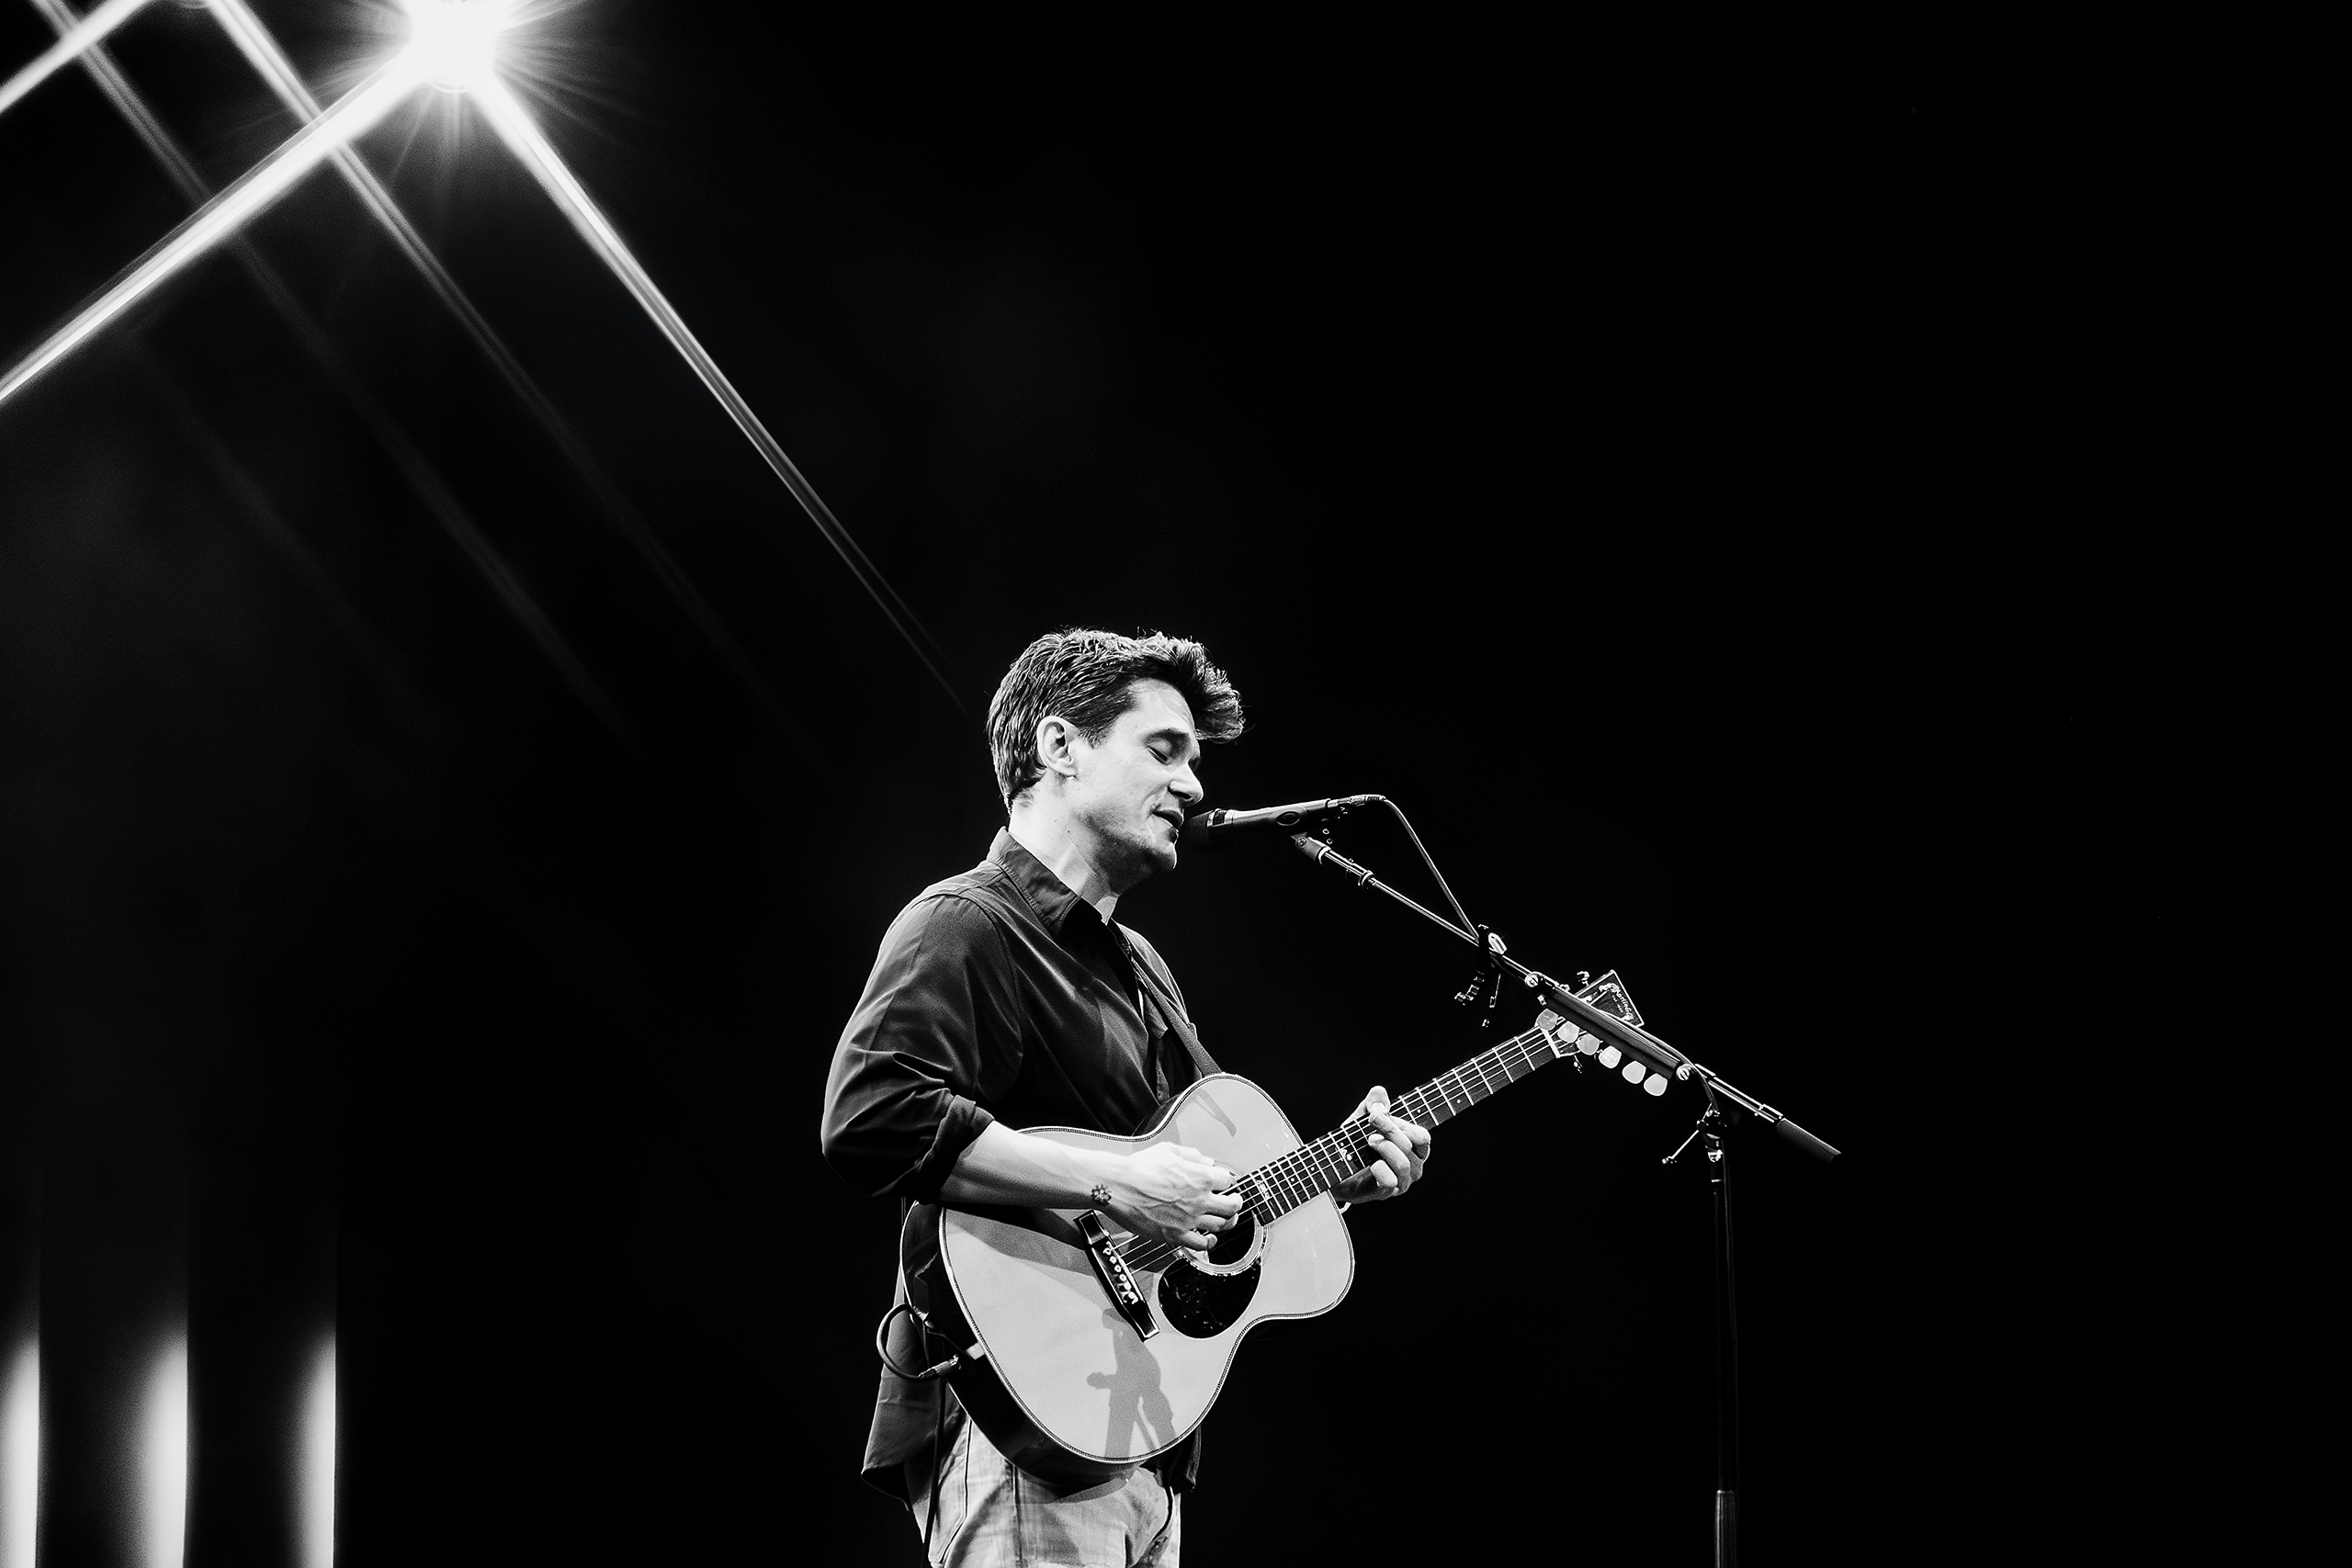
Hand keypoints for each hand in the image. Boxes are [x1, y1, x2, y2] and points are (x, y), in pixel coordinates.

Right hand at [1107, 1142, 1241, 1252]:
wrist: (1118, 1186)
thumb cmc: (1138, 1168)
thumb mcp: (1168, 1150)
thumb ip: (1191, 1155)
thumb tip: (1206, 1161)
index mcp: (1200, 1177)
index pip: (1227, 1180)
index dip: (1226, 1180)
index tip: (1223, 1182)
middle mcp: (1199, 1200)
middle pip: (1232, 1206)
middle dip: (1236, 1203)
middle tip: (1235, 1202)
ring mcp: (1189, 1219)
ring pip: (1220, 1225)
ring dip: (1226, 1222)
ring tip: (1225, 1220)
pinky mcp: (1176, 1235)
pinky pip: (1201, 1244)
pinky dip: (1209, 1242)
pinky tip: (1210, 1239)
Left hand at [1332, 1086, 1429, 1206]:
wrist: (1336, 1168)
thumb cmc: (1356, 1143)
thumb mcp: (1363, 1119)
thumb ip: (1373, 1104)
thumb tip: (1378, 1092)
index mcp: (1414, 1149)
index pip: (1422, 1137)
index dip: (1402, 1124)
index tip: (1379, 1115)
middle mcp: (1413, 1167)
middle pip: (1410, 1146)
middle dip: (1389, 1129)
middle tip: (1371, 1120)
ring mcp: (1401, 1182)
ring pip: (1403, 1165)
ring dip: (1385, 1148)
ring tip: (1369, 1141)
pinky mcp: (1385, 1193)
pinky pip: (1390, 1182)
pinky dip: (1380, 1170)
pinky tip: (1371, 1163)